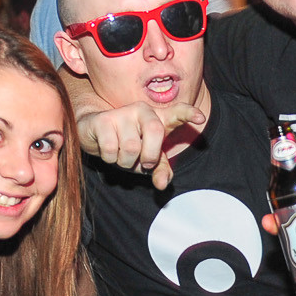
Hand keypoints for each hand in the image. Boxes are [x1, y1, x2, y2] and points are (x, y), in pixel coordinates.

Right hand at [77, 102, 205, 190]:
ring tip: (120, 155)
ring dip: (125, 161)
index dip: (189, 114)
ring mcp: (122, 113)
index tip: (201, 119)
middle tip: (143, 162)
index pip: (177, 112)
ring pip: (131, 147)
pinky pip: (110, 149)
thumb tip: (162, 184)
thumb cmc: (126, 144)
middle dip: (150, 155)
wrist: (94, 133)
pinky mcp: (103, 120)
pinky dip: (110, 158)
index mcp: (158, 119)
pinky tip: (108, 150)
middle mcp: (142, 111)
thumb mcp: (147, 158)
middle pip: (155, 131)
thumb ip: (160, 169)